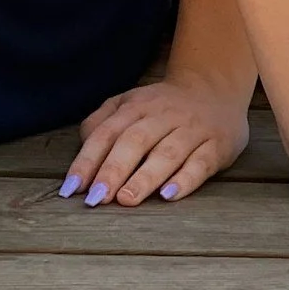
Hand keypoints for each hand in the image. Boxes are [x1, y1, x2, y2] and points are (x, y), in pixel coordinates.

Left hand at [64, 76, 251, 206]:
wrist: (215, 90)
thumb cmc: (162, 107)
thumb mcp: (129, 104)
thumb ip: (101, 122)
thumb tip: (82, 150)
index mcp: (136, 106)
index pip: (107, 133)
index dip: (88, 160)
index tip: (72, 188)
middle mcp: (163, 116)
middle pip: (135, 141)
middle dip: (113, 170)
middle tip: (96, 198)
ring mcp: (191, 130)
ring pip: (167, 153)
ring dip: (144, 177)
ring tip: (126, 199)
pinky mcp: (216, 146)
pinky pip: (200, 163)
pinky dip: (184, 180)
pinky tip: (168, 195)